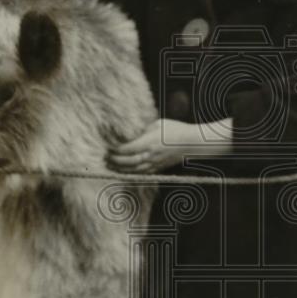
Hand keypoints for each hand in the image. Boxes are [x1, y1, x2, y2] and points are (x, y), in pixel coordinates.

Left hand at [107, 118, 232, 174]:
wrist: (192, 143)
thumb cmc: (176, 129)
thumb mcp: (157, 123)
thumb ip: (143, 129)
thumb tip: (130, 132)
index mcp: (149, 142)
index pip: (127, 149)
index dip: (115, 150)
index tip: (107, 147)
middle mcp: (150, 155)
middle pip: (127, 162)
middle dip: (114, 161)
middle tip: (105, 158)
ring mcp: (154, 163)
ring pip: (133, 170)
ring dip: (120, 170)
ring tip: (110, 166)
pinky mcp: (158, 168)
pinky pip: (141, 173)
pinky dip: (131, 174)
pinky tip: (123, 172)